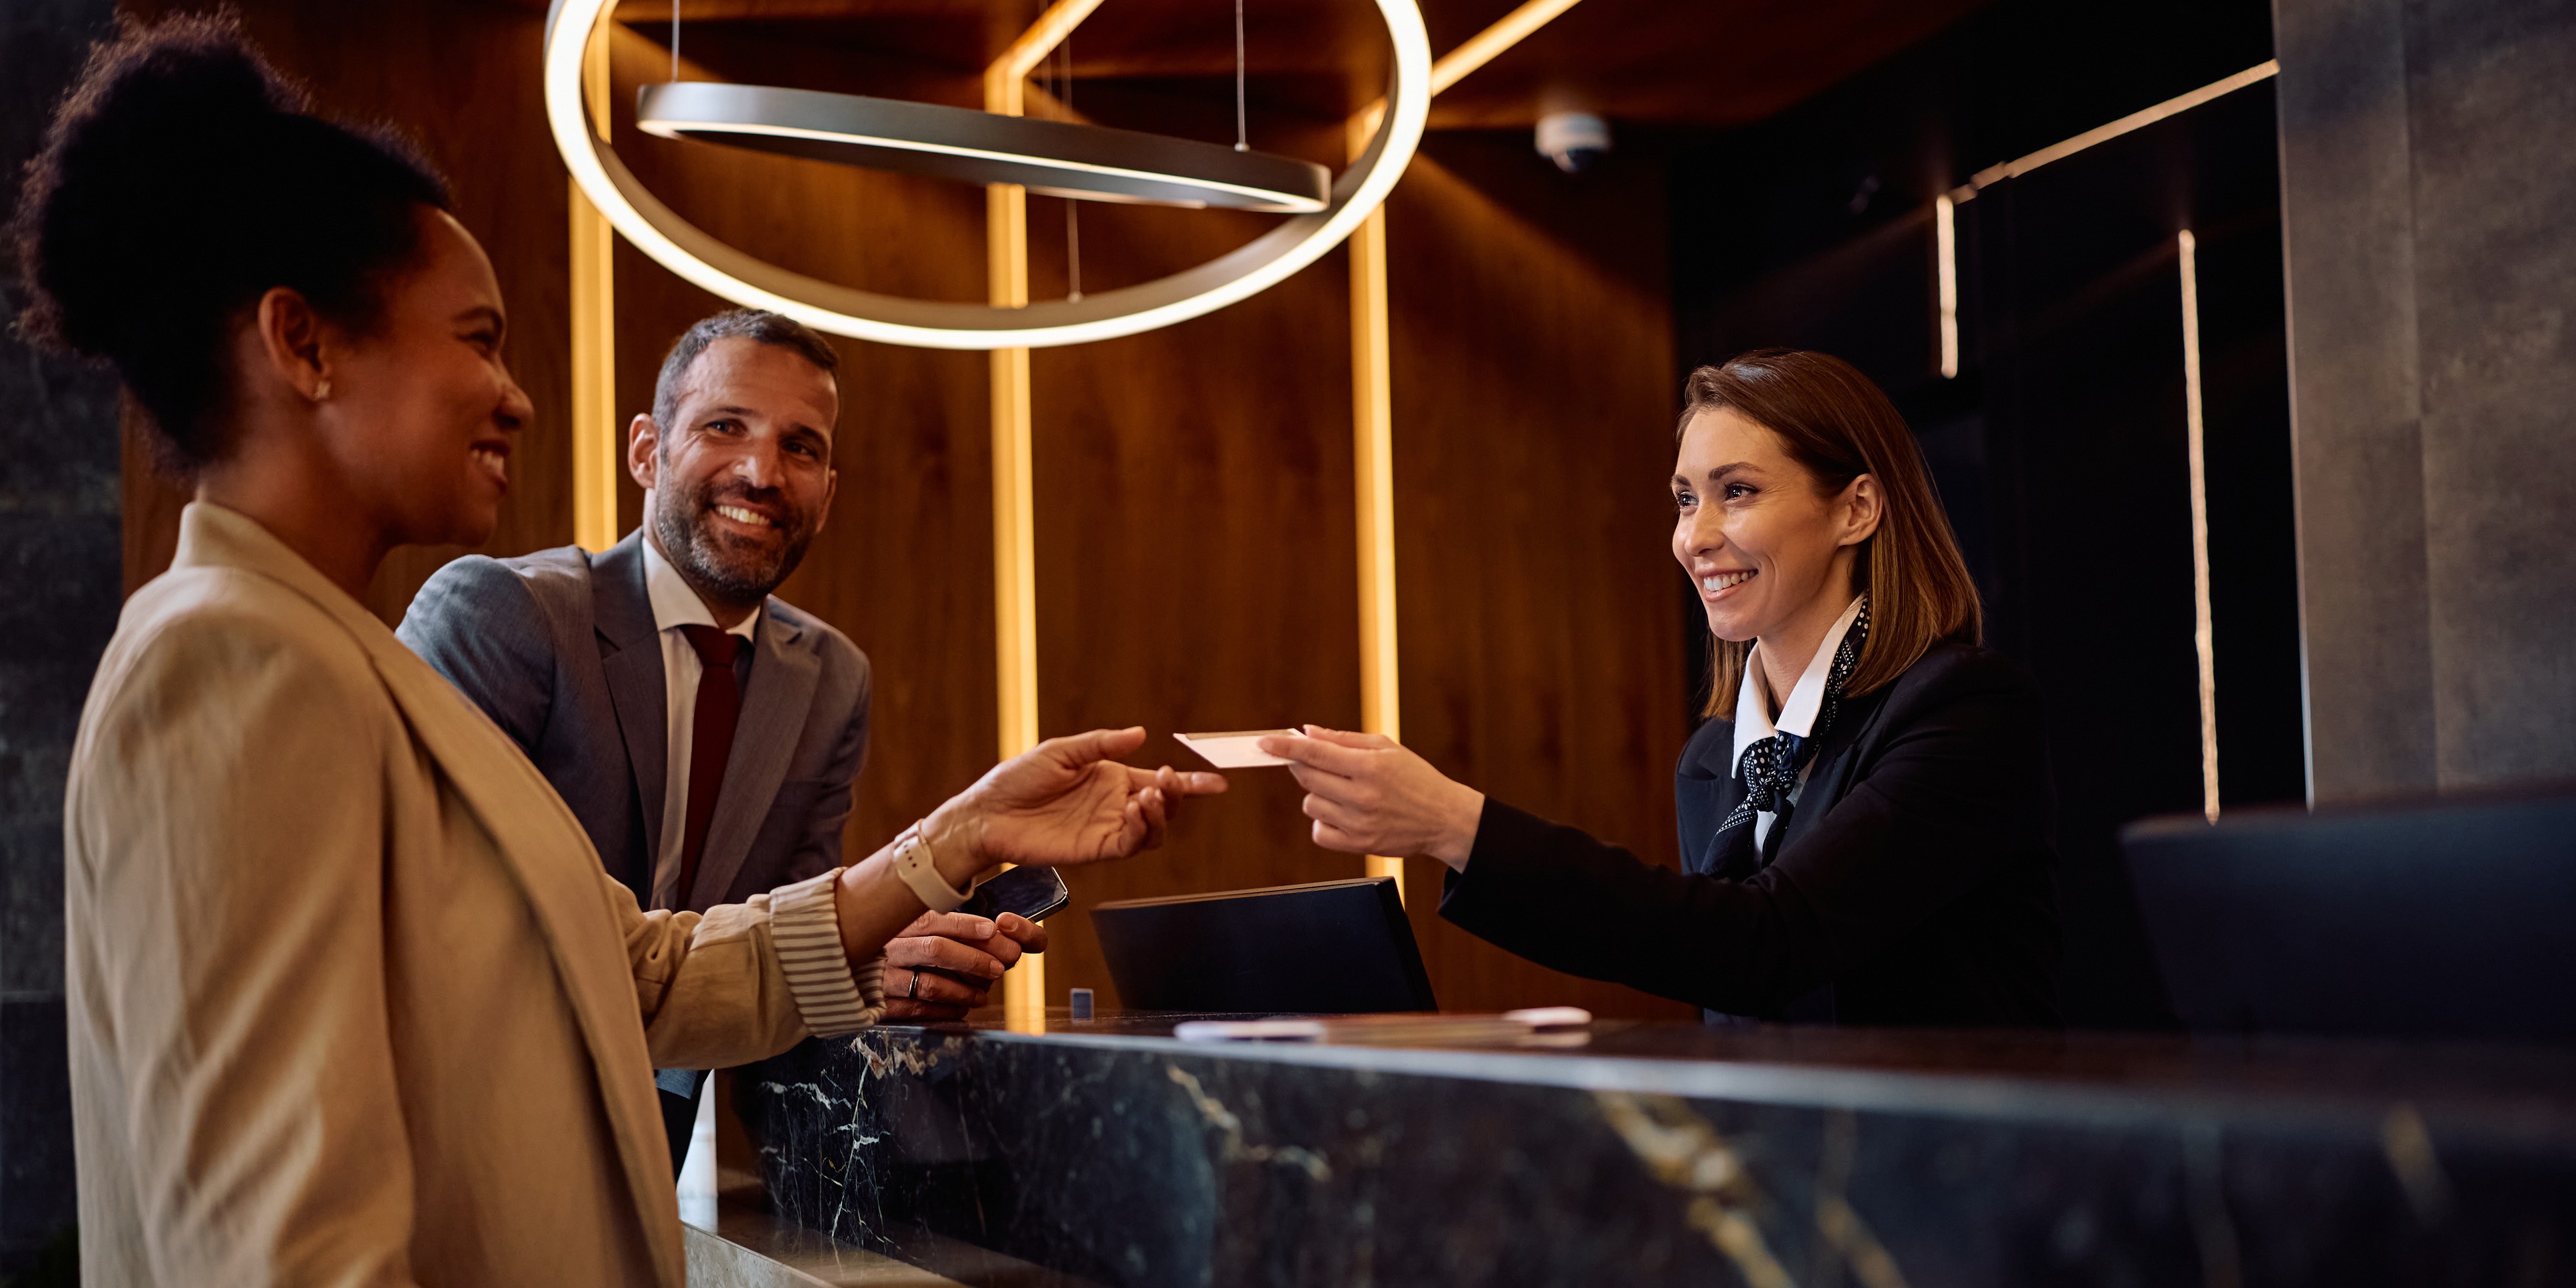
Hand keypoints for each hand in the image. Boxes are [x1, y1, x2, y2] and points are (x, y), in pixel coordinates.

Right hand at [879, 910, 1050, 1020]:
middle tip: (1000, 968)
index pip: (936, 919)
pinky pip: (918, 1010)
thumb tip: (1004, 929)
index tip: (993, 929)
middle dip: (975, 959)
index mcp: (901, 923)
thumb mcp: (921, 931)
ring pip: (931, 984)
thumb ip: (954, 928)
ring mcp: (882, 976)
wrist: (858, 978)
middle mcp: (890, 947)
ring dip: (965, 991)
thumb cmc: (903, 952)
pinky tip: (961, 1009)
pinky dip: (946, 1010)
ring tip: (983, 995)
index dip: (966, 925)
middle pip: (937, 949)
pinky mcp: (879, 1004)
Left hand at [930, 727, 1227, 870]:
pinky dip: (1141, 830)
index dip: (1189, 783)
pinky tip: (1136, 812)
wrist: (988, 813)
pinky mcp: (1095, 849)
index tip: (1217, 782)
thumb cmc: (1018, 779)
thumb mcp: (1061, 751)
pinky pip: (1129, 844)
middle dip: (1177, 795)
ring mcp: (1107, 828)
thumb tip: (1140, 733)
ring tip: (1150, 795)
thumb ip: (1101, 744)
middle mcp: (1115, 805)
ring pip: (1152, 830)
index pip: (1158, 782)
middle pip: (1163, 807)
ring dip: (1161, 814)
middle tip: (1168, 780)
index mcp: (1111, 778)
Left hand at [1259, 726, 1485, 869]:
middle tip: (1315, 761)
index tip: (1265, 742)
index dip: (1286, 747)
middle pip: (1307, 778)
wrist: (1443, 819)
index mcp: (1370, 767)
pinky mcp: (1359, 845)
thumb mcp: (1387, 748)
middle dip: (1303, 765)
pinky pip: (1319, 832)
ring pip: (1310, 804)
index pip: (1316, 754)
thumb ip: (1344, 740)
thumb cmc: (1416, 777)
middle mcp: (1363, 796)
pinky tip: (1341, 812)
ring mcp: (1359, 824)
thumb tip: (1308, 732)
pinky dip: (1323, 821)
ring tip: (1343, 790)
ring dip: (1318, 794)